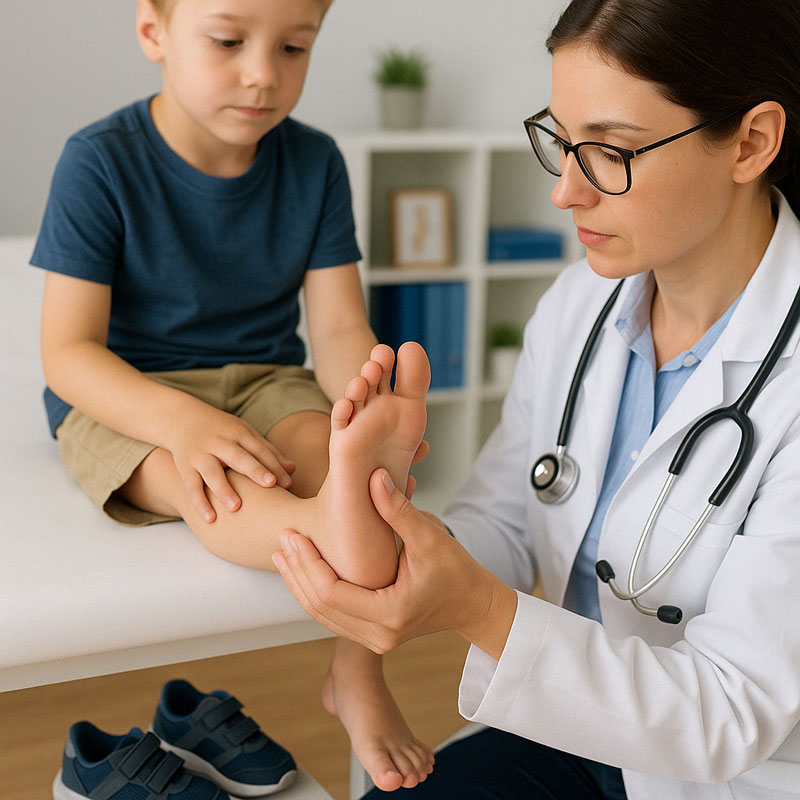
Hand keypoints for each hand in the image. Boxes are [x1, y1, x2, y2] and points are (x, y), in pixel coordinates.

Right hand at [170, 399, 294, 522]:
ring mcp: (200, 454)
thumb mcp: (245, 434)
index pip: (258, 449)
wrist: (182, 418)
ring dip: (224, 489)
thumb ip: (267, 452)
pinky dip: (199, 502)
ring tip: (236, 507)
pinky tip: (210, 518)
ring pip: (212, 472)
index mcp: (238, 433)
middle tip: (270, 485)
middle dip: (254, 470)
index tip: (287, 482)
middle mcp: (219, 442)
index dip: (273, 465)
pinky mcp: (184, 467)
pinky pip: (191, 486)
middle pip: (238, 456)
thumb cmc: (223, 431)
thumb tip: (293, 470)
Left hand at [272, 468, 516, 657]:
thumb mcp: (430, 537)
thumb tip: (373, 476)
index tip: (294, 535)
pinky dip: (316, 593)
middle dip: (297, 572)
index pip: (331, 592)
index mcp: (389, 614)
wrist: (475, 604)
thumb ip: (398, 509)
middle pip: (320, 607)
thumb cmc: (457, 571)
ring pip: (323, 615)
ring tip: (284, 554)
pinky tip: (304, 571)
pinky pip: (334, 617)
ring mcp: (375, 640)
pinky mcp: (374, 635)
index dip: (308, 563)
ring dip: (301, 584)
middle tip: (283, 538)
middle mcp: (378, 635)